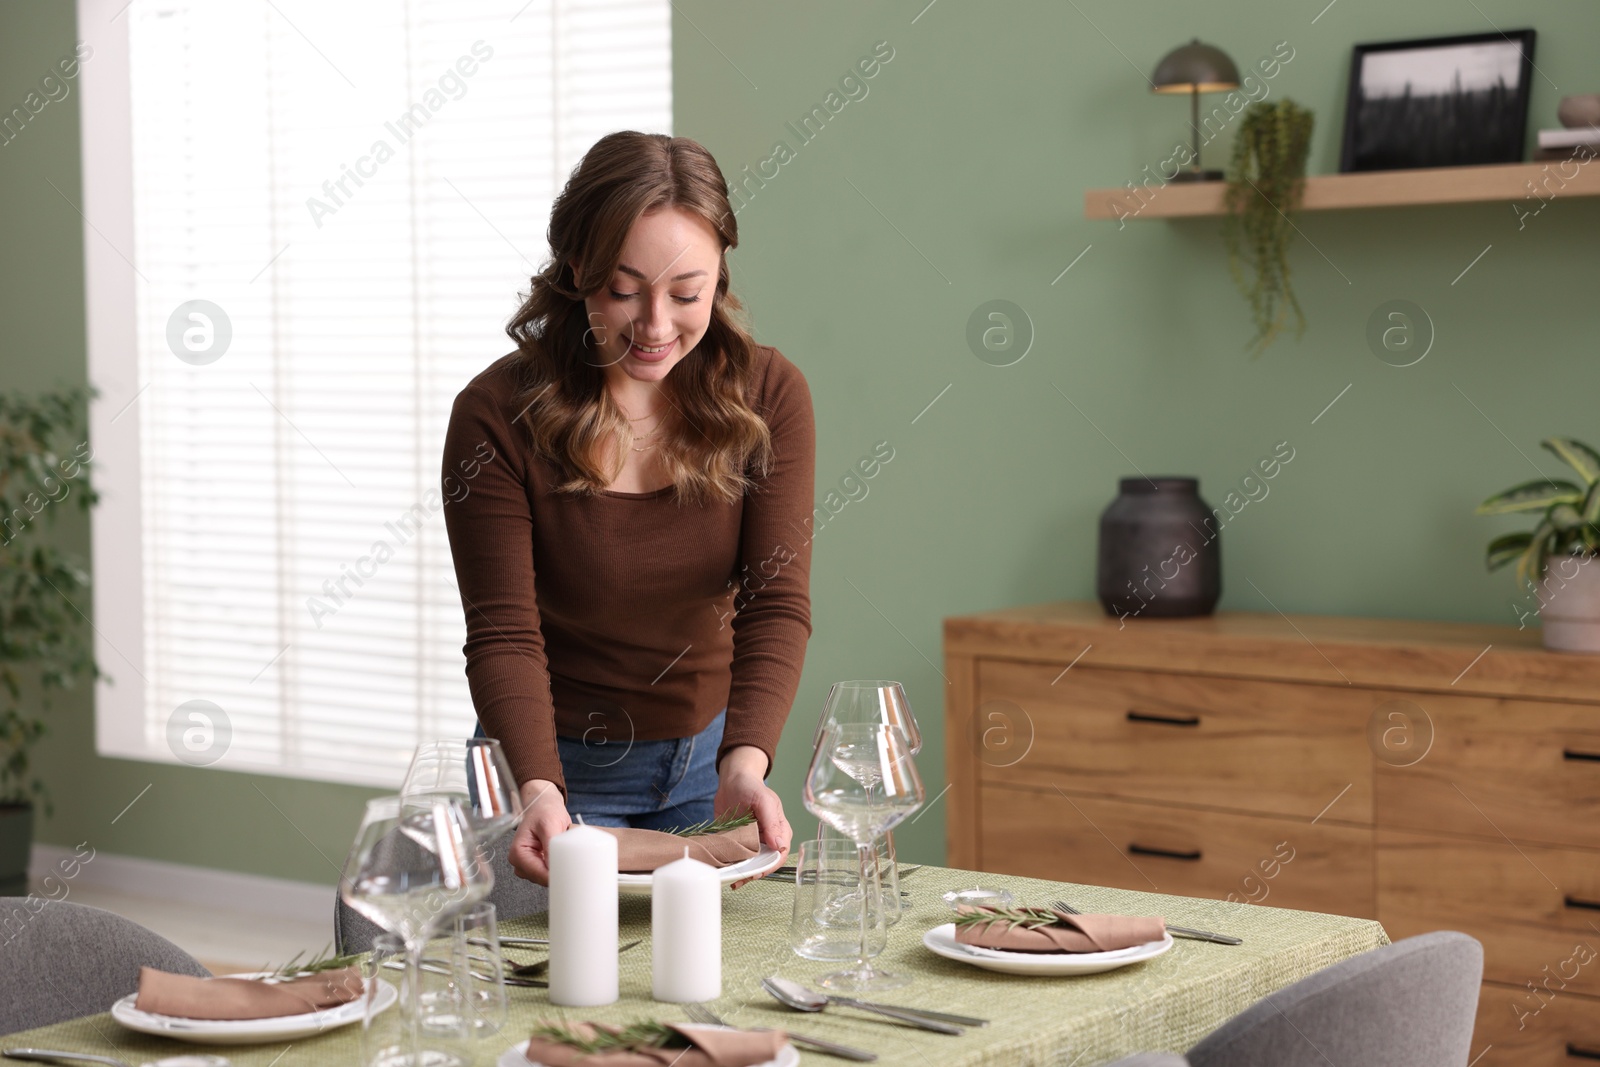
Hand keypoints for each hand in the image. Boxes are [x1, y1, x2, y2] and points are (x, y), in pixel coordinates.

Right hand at [508, 779, 569, 884]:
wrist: (543, 805)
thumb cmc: (543, 811)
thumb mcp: (549, 824)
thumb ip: (550, 845)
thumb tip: (555, 866)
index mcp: (518, 853)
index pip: (537, 874)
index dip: (555, 877)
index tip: (571, 876)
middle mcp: (520, 862)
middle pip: (541, 879)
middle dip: (558, 874)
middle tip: (575, 868)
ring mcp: (528, 865)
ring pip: (546, 879)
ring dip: (558, 871)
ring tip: (569, 858)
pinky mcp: (537, 864)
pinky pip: (549, 873)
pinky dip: (558, 868)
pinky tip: (565, 860)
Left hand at [714, 745, 790, 888]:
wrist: (733, 781)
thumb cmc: (752, 787)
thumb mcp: (764, 801)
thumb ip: (772, 822)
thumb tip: (779, 846)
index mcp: (779, 831)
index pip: (779, 855)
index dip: (768, 866)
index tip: (755, 872)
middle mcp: (768, 840)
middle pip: (765, 863)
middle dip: (753, 874)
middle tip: (739, 879)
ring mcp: (753, 842)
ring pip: (751, 863)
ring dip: (741, 872)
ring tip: (730, 878)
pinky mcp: (738, 842)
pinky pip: (737, 857)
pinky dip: (731, 864)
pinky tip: (723, 869)